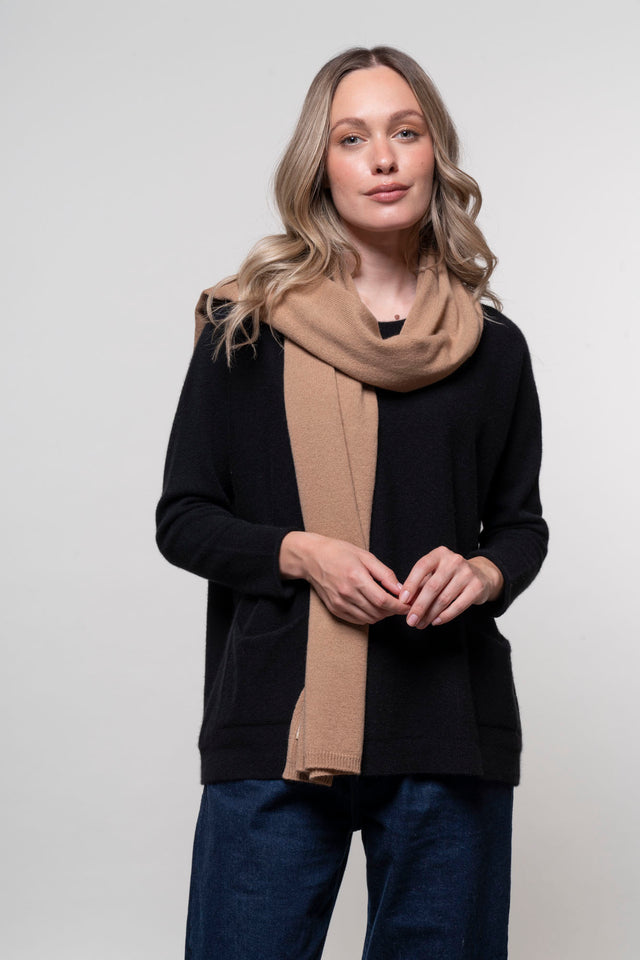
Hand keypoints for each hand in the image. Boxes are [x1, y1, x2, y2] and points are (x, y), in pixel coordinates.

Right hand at [279, 531, 409, 625]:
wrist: (311, 558)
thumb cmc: (338, 552)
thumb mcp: (365, 556)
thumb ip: (384, 573)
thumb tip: (400, 589)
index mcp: (356, 578)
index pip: (383, 600)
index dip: (399, 606)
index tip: (408, 605)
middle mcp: (347, 593)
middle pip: (378, 612)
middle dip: (393, 611)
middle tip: (401, 604)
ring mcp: (340, 603)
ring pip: (369, 619)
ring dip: (382, 615)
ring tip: (387, 605)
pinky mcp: (335, 609)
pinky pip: (358, 620)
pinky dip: (369, 617)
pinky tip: (373, 607)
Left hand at [399, 547, 503, 628]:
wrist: (482, 575)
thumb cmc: (451, 575)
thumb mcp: (435, 573)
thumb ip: (420, 585)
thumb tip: (405, 602)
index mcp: (440, 554)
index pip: (421, 567)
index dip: (411, 584)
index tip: (403, 600)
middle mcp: (454, 561)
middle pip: (432, 586)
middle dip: (419, 606)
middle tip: (410, 620)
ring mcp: (467, 573)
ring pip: (444, 598)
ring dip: (430, 614)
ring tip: (421, 624)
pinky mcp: (477, 587)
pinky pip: (458, 605)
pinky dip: (445, 616)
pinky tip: (436, 621)